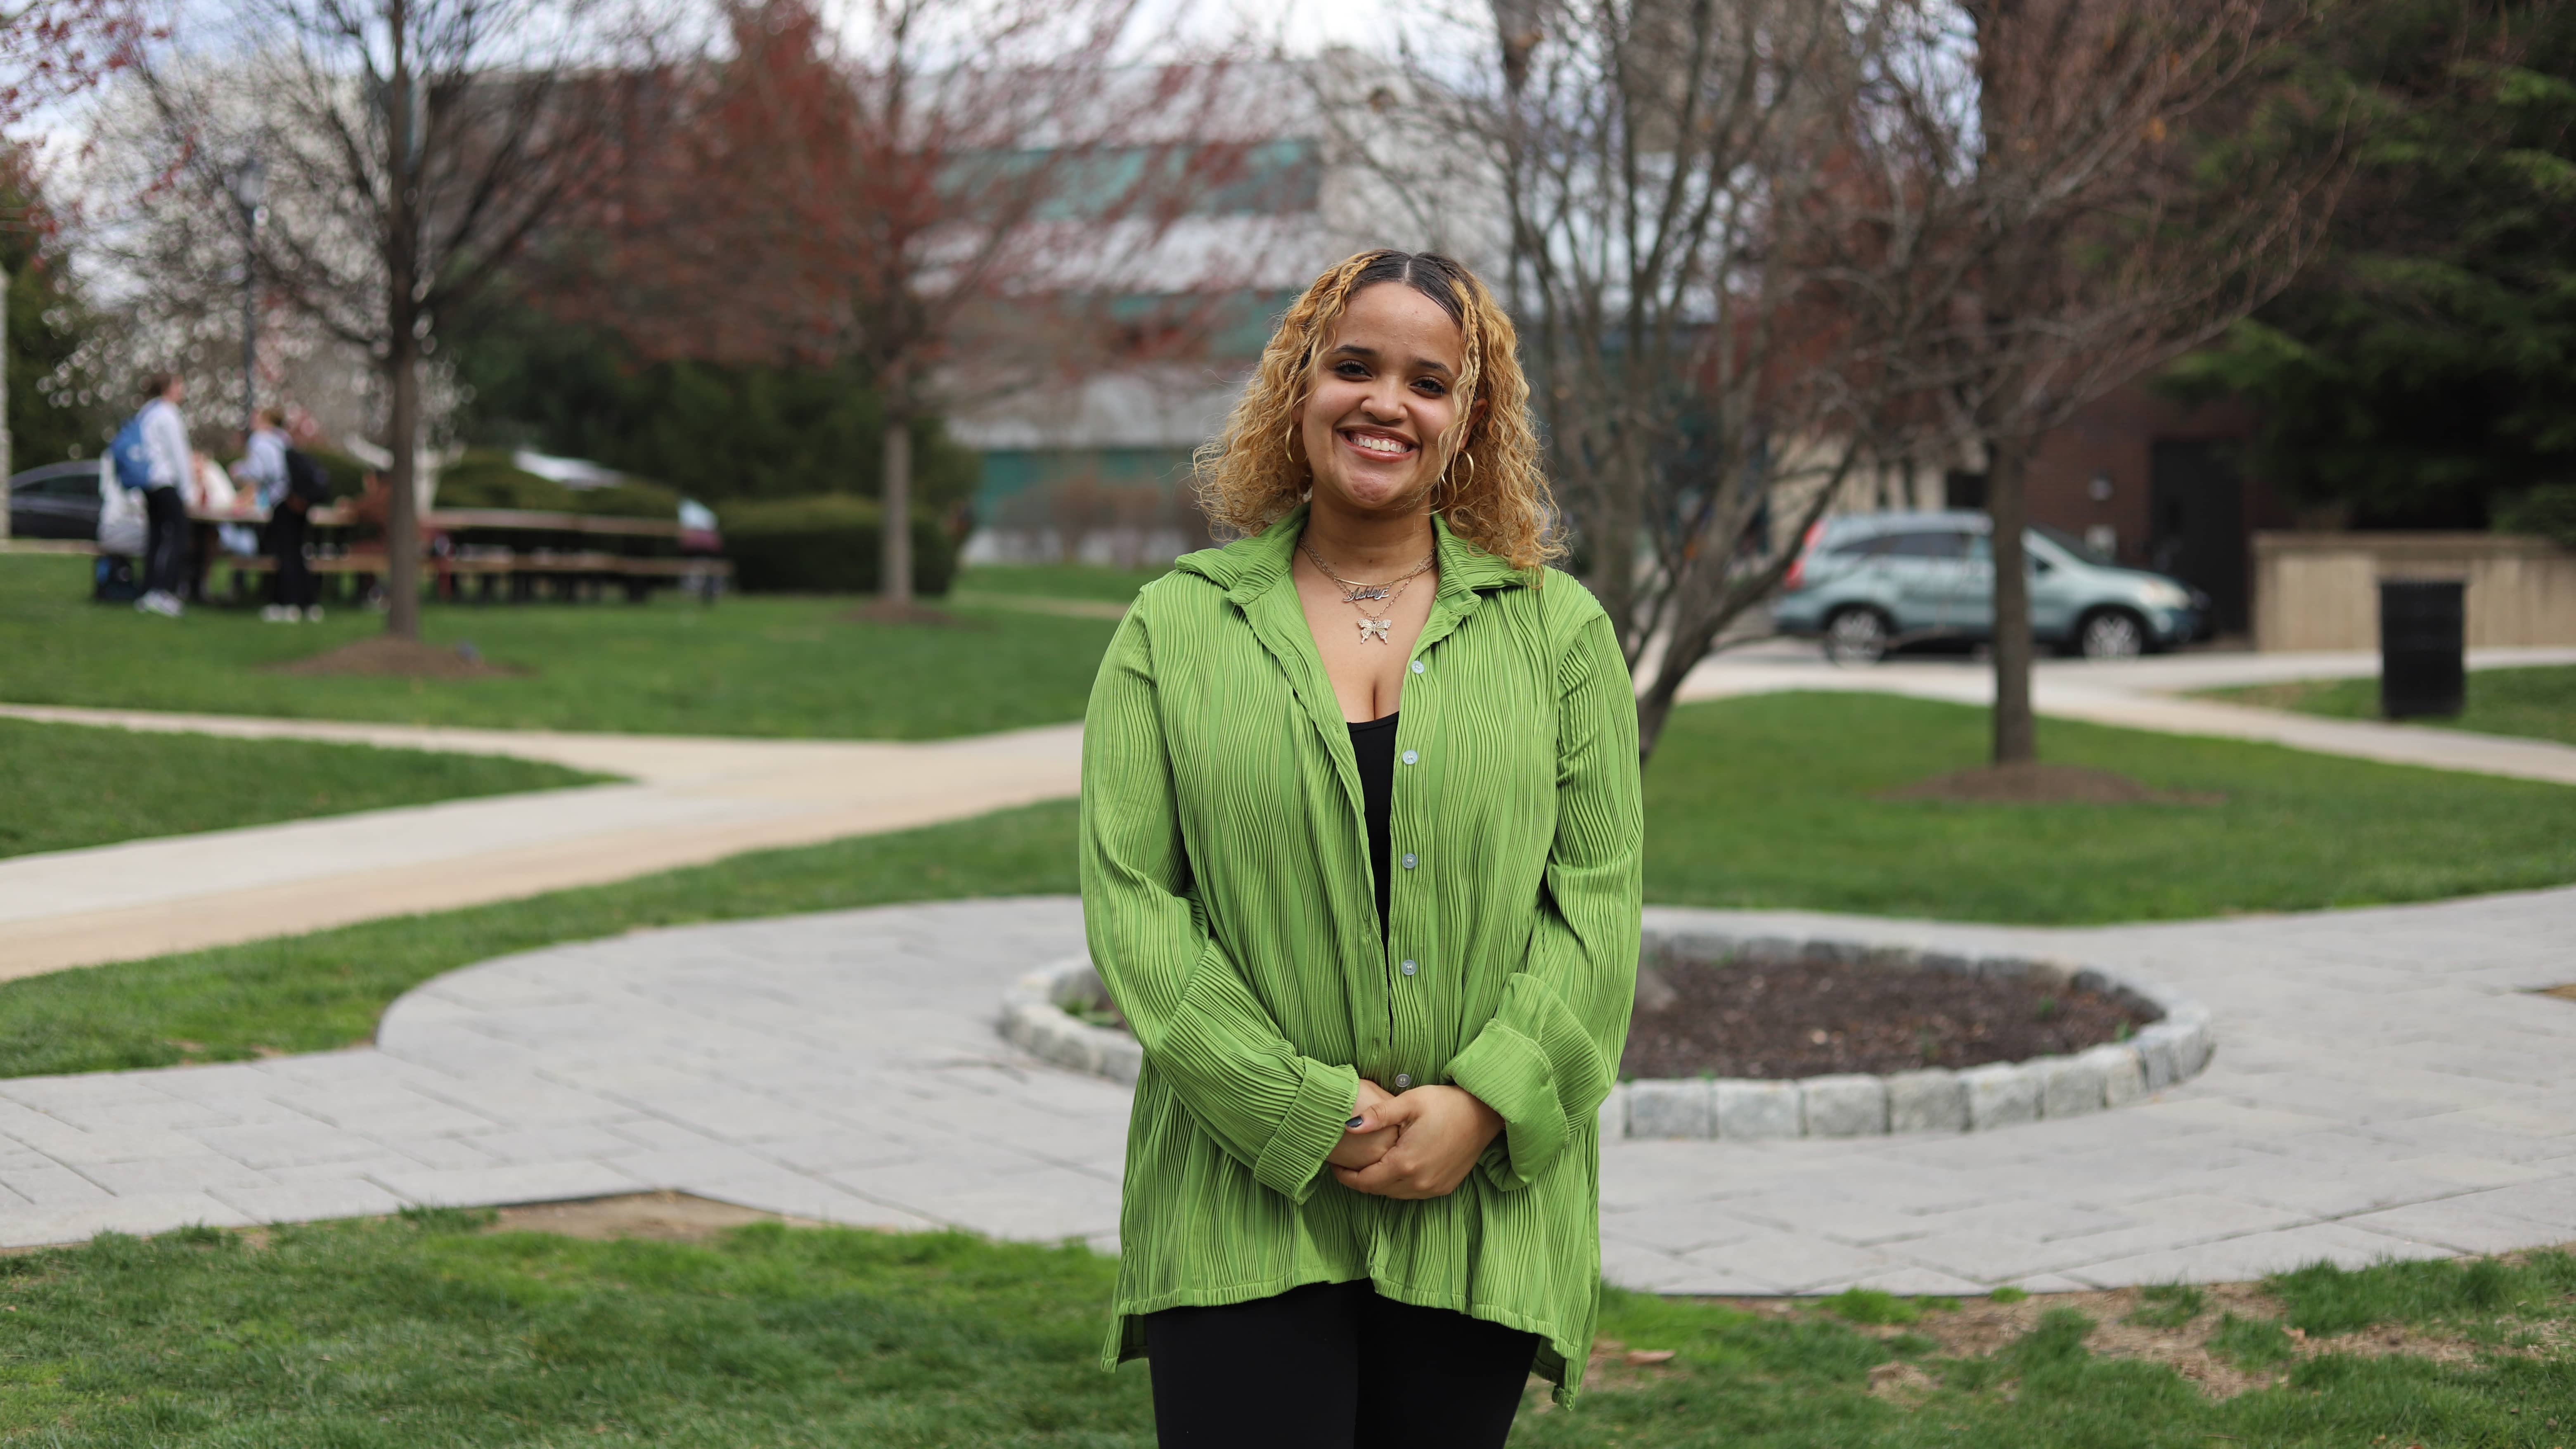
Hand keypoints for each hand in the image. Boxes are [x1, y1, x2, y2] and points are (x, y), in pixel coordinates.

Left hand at [1330, 1085, 1501, 1199]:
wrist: (1484, 1113)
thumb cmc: (1446, 1103)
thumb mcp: (1410, 1102)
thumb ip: (1378, 1115)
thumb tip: (1349, 1126)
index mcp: (1406, 1163)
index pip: (1365, 1181)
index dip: (1346, 1176)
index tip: (1335, 1166)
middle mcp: (1419, 1182)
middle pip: (1378, 1190)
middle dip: (1360, 1179)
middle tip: (1348, 1163)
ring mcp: (1433, 1188)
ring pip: (1395, 1193)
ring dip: (1380, 1183)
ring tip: (1369, 1164)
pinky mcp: (1444, 1187)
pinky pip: (1412, 1193)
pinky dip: (1399, 1184)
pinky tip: (1396, 1166)